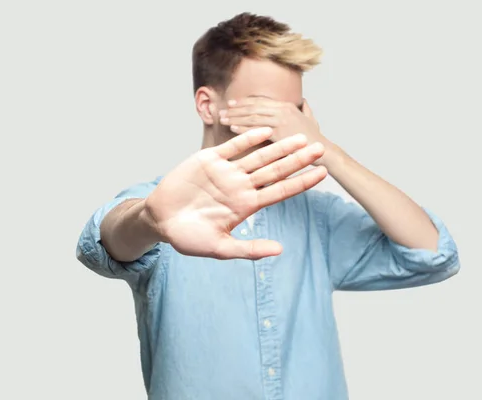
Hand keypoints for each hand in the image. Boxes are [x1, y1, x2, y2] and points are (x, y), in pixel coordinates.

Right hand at [146, 127, 326, 259]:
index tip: (322, 173)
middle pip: (276, 170)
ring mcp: (226, 171)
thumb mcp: (220, 247)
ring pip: (259, 156)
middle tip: (320, 148)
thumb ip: (249, 249)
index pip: (281, 191)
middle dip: (299, 159)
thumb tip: (280, 251)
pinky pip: (232, 146)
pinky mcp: (209, 159)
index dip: (302, 182)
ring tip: (301, 137)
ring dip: (280, 146)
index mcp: (247, 205)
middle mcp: (241, 186)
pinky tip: (265, 130)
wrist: (160, 220)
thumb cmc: (188, 237)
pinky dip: (248, 137)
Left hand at [219, 98, 328, 164]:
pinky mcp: (280, 132)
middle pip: (254, 107)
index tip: (232, 103)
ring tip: (223, 119)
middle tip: (223, 110)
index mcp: (287, 105)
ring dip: (236, 117)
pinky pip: (257, 129)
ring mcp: (282, 120)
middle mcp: (283, 109)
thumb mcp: (311, 119)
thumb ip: (305, 109)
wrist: (323, 150)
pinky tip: (232, 129)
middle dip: (236, 109)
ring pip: (253, 116)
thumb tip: (303, 102)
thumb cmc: (315, 138)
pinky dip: (243, 128)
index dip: (245, 102)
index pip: (261, 101)